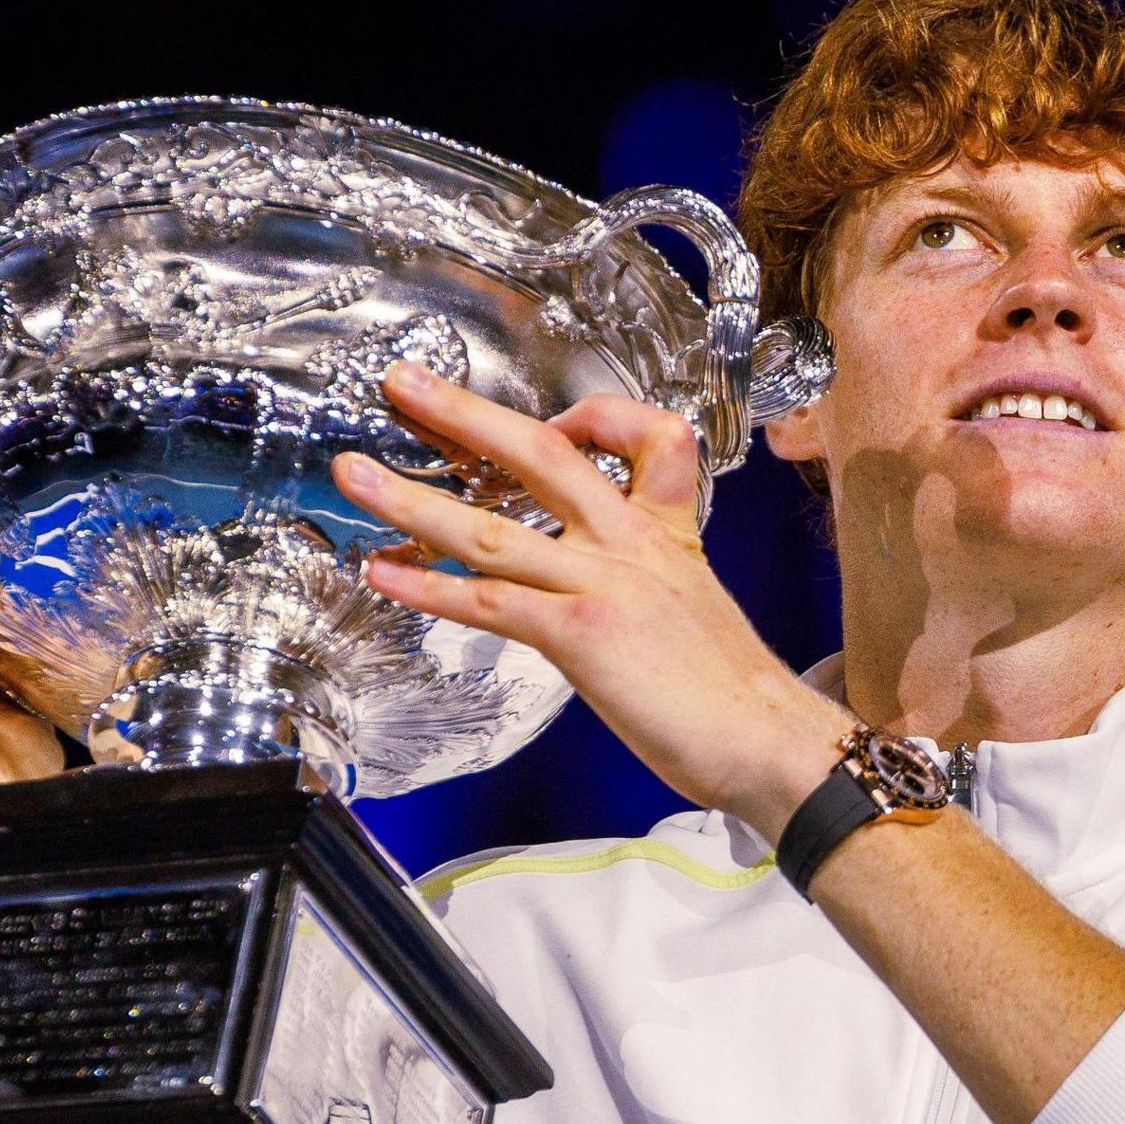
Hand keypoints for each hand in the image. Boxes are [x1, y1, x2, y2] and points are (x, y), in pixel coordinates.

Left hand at [332, 362, 853, 835]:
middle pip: (543, 454)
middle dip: (465, 413)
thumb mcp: (695, 603)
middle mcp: (631, 542)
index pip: (643, 434)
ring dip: (412, 498)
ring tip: (354, 474)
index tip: (551, 422)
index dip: (592, 416)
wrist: (770, 741)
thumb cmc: (732, 693)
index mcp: (665, 530)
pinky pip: (490, 601)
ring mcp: (604, 584)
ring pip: (494, 528)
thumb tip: (603, 584)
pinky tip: (381, 572)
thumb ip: (647, 575)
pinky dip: (428, 585)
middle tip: (402, 382)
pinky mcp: (582, 634)